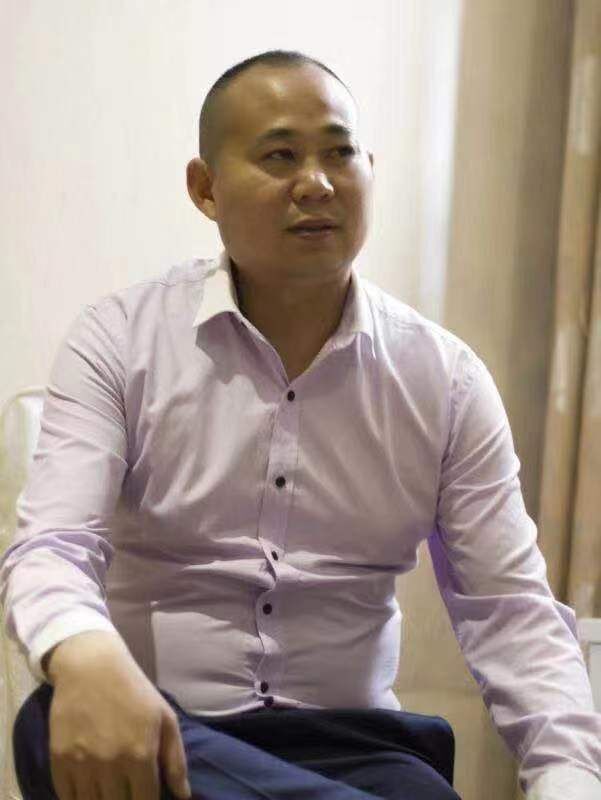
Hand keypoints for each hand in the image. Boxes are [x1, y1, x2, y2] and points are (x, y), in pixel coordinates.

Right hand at [45, 631, 191, 799]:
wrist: (91, 666)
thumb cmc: (134, 691)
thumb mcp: (165, 718)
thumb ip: (175, 761)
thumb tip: (183, 797)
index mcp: (141, 754)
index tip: (144, 795)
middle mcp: (111, 763)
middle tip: (127, 790)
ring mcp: (82, 763)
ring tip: (109, 789)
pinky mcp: (59, 759)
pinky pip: (66, 797)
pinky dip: (77, 797)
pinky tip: (87, 788)